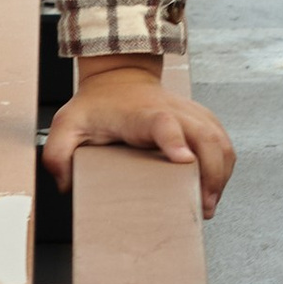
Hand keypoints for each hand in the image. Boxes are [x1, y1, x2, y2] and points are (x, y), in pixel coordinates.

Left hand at [42, 59, 234, 217]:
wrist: (118, 78)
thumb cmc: (96, 105)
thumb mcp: (66, 125)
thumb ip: (57, 153)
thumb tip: (66, 184)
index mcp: (142, 114)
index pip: (164, 123)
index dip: (175, 141)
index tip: (184, 162)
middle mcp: (174, 111)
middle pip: (206, 136)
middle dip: (211, 173)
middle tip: (202, 205)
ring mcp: (191, 114)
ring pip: (221, 141)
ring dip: (221, 174)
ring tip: (208, 203)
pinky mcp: (201, 120)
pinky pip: (224, 143)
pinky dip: (225, 167)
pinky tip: (214, 187)